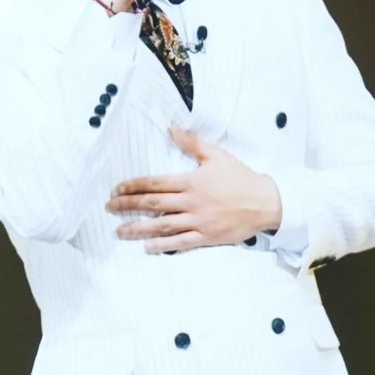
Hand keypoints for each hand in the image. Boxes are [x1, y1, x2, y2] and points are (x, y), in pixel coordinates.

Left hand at [105, 125, 282, 252]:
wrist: (266, 202)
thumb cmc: (240, 177)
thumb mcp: (217, 155)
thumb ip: (192, 143)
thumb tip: (172, 128)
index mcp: (191, 181)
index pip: (155, 183)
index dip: (133, 186)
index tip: (116, 189)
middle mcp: (191, 201)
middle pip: (153, 203)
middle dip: (128, 205)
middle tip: (109, 208)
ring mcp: (198, 220)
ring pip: (162, 225)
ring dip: (138, 228)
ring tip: (119, 231)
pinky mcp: (206, 236)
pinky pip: (181, 242)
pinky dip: (163, 245)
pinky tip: (147, 246)